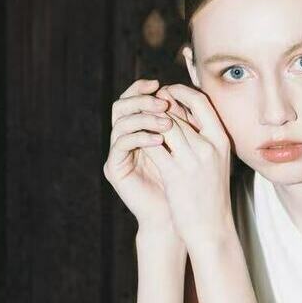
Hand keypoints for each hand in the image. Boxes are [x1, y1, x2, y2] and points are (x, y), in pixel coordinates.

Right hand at [103, 78, 179, 233]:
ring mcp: (117, 153)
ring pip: (120, 122)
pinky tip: (159, 140)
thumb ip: (182, 123)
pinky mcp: (114, 168)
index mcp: (138, 129)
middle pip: (121, 105)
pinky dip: (140, 138)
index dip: (143, 89)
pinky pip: (121, 144)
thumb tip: (187, 94)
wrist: (177, 217)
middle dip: (142, 101)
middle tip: (163, 104)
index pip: (134, 100)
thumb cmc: (185, 183)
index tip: (162, 85)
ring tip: (167, 123)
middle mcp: (124, 138)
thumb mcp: (186, 148)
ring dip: (144, 118)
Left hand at [145, 83, 233, 252]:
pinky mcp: (175, 175)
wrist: (211, 227)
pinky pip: (153, 147)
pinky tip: (136, 142)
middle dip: (158, 109)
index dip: (181, 92)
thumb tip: (181, 113)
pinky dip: (143, 141)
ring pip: (164, 127)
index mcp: (222, 141)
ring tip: (139, 123)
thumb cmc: (211, 195)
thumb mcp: (215, 161)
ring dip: (148, 123)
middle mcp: (209, 147)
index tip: (166, 91)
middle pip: (178, 114)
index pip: (202, 102)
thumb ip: (202, 137)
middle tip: (144, 107)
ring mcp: (193, 161)